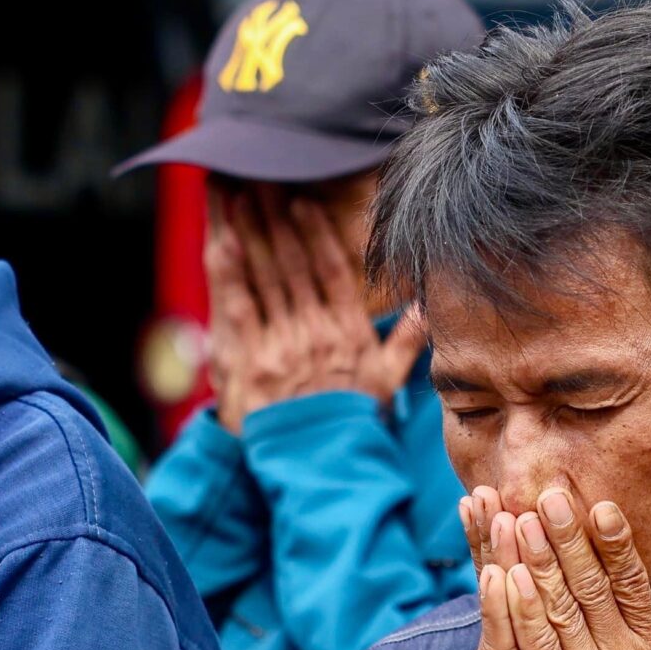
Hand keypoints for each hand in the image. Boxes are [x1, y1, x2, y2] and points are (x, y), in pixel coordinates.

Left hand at [205, 189, 414, 431]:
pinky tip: (223, 240)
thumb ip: (407, 342)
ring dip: (250, 232)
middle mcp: (316, 332)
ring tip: (238, 196)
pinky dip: (230, 271)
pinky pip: (239, 305)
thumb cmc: (352, 424)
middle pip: (294, 264)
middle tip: (260, 182)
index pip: (333, 272)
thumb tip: (428, 308)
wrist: (321, 467)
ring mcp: (283, 344)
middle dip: (275, 219)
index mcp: (348, 332)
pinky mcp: (252, 359)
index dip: (315, 235)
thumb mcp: (387, 384)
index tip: (301, 203)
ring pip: (265, 276)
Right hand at [458, 489, 563, 649]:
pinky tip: (499, 576)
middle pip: (500, 578)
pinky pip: (503, 647)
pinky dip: (499, 610)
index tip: (501, 490)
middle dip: (495, 530)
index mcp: (520, 647)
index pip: (512, 578)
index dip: (504, 536)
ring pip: (498, 603)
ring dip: (493, 553)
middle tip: (489, 482)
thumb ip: (566, 643)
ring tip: (490, 508)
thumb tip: (597, 598)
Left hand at [498, 488, 650, 649]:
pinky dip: (520, 608)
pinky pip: (536, 649)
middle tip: (549, 492)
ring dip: (538, 559)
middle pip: (594, 588)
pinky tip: (505, 576)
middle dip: (569, 537)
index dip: (617, 544)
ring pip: (561, 609)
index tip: (601, 506)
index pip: (634, 586)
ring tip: (521, 517)